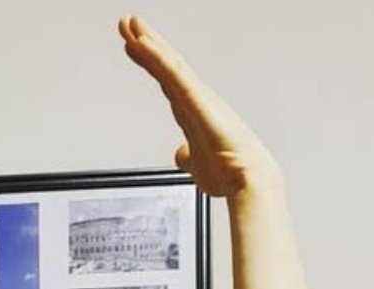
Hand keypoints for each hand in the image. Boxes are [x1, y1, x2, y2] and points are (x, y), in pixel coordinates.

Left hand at [118, 15, 278, 197]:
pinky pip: (173, 74)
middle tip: (126, 24)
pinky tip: (143, 44)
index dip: (150, 62)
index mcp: (191, 111)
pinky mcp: (197, 100)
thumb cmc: (228, 172)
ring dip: (149, 43)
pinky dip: (158, 58)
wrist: (246, 179)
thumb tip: (180, 155)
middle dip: (146, 43)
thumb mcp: (196, 165)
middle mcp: (194, 99)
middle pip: (165, 65)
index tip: (134, 46)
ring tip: (130, 24)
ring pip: (168, 64)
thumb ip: (187, 157)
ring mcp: (196, 97)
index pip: (165, 80)